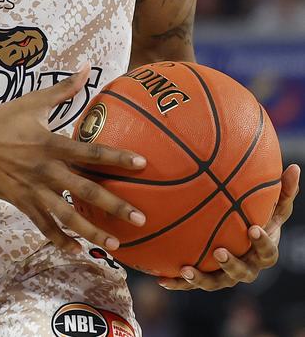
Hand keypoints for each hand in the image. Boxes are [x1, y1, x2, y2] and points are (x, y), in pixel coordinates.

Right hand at [0, 66, 147, 253]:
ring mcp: (32, 189)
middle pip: (85, 190)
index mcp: (51, 143)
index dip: (117, 158)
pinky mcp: (20, 202)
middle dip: (114, 205)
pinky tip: (76, 251)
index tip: (142, 165)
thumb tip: (86, 67)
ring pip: (66, 215)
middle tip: (140, 219)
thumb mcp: (33, 101)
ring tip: (115, 244)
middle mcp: (45, 169)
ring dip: (92, 231)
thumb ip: (63, 88)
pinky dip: (60, 240)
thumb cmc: (1, 117)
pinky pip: (43, 225)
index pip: (91, 151)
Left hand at [159, 163, 299, 290]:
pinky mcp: (207, 278)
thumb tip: (295, 167)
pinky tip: (161, 279)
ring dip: (201, 279)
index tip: (254, 229)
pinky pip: (192, 284)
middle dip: (232, 265)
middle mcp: (247, 268)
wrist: (240, 238)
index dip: (262, 243)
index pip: (267, 252)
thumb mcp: (272, 206)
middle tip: (220, 252)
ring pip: (215, 282)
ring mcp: (226, 276)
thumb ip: (283, 191)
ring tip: (185, 270)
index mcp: (262, 252)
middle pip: (242, 273)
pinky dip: (177, 283)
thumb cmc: (258, 218)